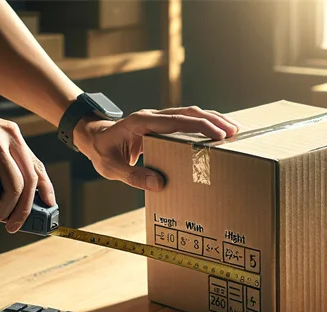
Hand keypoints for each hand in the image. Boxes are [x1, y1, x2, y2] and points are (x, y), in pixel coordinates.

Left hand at [73, 106, 238, 190]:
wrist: (92, 137)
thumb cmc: (101, 151)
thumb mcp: (111, 168)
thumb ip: (133, 176)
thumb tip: (159, 184)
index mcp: (141, 122)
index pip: (176, 121)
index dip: (199, 127)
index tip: (218, 135)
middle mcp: (152, 116)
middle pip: (188, 112)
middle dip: (213, 120)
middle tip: (234, 132)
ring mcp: (158, 118)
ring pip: (190, 113)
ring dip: (212, 119)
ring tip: (233, 129)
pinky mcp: (161, 124)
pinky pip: (185, 121)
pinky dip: (203, 125)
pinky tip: (216, 132)